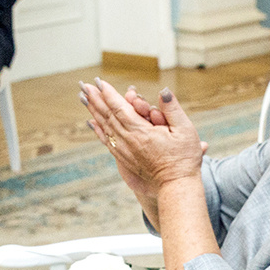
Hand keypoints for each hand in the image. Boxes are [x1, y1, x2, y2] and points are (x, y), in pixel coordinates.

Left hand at [81, 78, 205, 187]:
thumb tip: (163, 91)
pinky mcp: (125, 159)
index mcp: (141, 132)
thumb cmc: (183, 159)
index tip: (99, 82)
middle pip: (108, 116)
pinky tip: (92, 123)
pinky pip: (107, 141)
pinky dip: (98, 129)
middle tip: (85, 86)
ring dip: (94, 111)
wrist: (176, 187)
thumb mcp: (185, 130)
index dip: (109, 94)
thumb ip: (172, 109)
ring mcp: (124, 151)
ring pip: (105, 127)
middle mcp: (128, 141)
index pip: (120, 108)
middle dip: (96, 99)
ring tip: (84, 99)